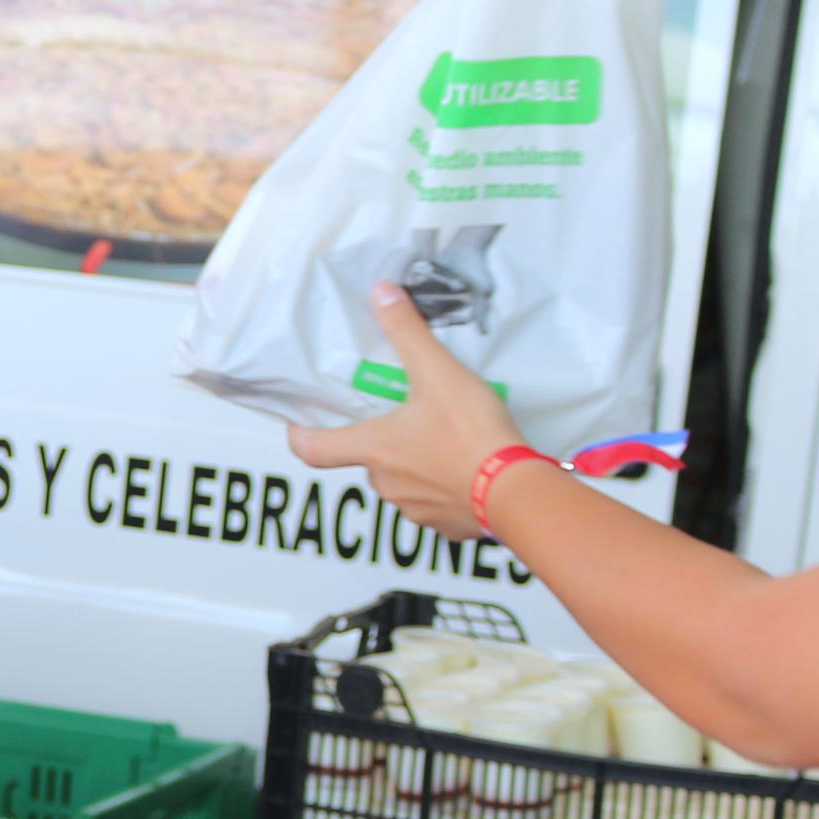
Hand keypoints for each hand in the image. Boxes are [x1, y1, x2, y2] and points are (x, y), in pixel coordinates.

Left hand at [283, 285, 526, 537]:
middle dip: (381, 434)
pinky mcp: (447, 524)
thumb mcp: (438, 371)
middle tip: (403, 408)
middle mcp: (386, 483)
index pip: (311, 448)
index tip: (302, 420)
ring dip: (415, 458)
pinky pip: (436, 500)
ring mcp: (415, 508)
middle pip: (367, 457)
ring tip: (444, 431)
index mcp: (373, 449)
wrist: (517, 493)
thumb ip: (407, 330)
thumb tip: (382, 293)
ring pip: (403, 479)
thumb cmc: (472, 435)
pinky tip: (467, 462)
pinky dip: (445, 482)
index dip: (300, 433)